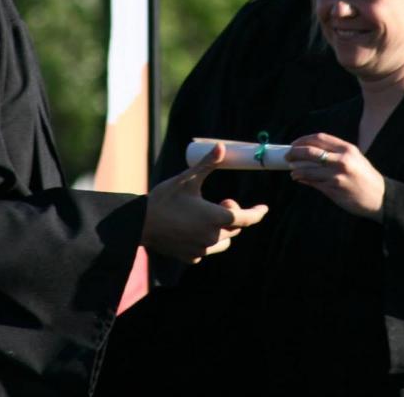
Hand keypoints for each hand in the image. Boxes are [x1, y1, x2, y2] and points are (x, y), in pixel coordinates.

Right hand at [142, 142, 268, 263]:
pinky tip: (194, 229)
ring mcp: (202, 249)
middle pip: (234, 228)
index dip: (257, 213)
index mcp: (215, 217)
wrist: (140, 223)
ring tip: (208, 216)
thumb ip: (207, 164)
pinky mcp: (190, 257)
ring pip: (223, 241)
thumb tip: (222, 146)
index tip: (264, 208)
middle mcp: (212, 236)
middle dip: (233, 214)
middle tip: (222, 201)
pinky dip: (206, 240)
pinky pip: (207, 249)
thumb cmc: (165, 198)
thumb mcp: (187, 179)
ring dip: (222, 230)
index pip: (247, 218)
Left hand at [286, 133, 384, 219]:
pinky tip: (300, 179)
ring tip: (292, 171)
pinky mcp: (334, 189)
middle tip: (287, 156)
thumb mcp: (354, 158)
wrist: (379, 197)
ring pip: (308, 169)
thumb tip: (311, 150)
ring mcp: (337, 175)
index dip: (303, 140)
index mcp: (347, 149)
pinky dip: (304, 180)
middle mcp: (342, 160)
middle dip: (295, 153)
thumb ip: (335, 153)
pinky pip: (314, 182)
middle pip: (310, 151)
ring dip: (296, 170)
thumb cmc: (365, 176)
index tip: (294, 143)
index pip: (319, 138)